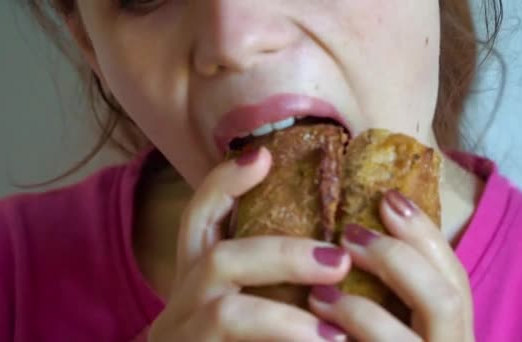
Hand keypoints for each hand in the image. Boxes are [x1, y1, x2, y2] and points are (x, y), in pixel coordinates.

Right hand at [148, 147, 351, 341]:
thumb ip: (267, 279)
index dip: (226, 183)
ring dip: (286, 318)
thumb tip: (331, 252)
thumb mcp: (243, 307)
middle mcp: (183, 304)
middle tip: (339, 261)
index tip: (264, 156)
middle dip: (281, 253)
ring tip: (337, 336)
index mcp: (196, 280)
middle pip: (216, 256)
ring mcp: (184, 336)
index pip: (200, 217)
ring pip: (226, 312)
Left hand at [308, 190, 474, 341]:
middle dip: (395, 258)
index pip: (456, 278)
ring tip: (318, 293)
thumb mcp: (399, 318)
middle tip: (348, 234)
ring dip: (357, 310)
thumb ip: (397, 287)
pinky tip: (316, 326)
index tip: (388, 196)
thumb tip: (371, 222)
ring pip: (398, 340)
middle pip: (445, 300)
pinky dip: (336, 338)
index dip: (425, 233)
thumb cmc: (369, 341)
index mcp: (453, 331)